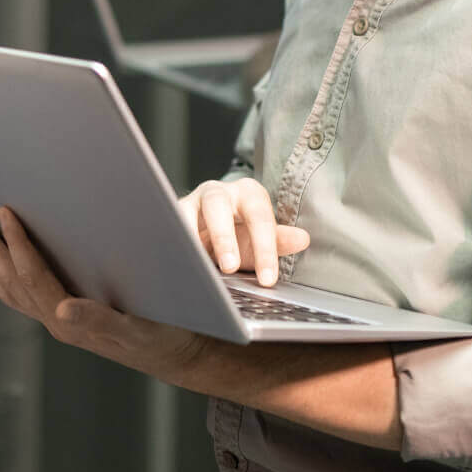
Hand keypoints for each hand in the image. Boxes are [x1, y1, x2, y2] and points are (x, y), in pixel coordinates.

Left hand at [0, 205, 208, 381]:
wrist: (175, 354)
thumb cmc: (162, 335)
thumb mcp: (137, 328)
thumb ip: (97, 319)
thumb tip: (62, 309)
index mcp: (69, 321)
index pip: (32, 274)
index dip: (16, 242)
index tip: (4, 211)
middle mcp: (55, 322)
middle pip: (10, 279)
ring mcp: (55, 321)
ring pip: (8, 289)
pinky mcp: (61, 319)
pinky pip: (18, 295)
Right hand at [176, 178, 308, 286]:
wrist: (213, 226)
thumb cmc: (241, 232)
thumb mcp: (261, 238)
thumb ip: (279, 240)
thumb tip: (303, 239)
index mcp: (248, 193)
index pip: (259, 217)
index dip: (264, 248)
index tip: (267, 279)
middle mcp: (219, 192)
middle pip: (218, 206)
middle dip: (223, 237)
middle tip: (230, 267)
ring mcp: (192, 201)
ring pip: (187, 212)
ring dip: (192, 238)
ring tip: (198, 264)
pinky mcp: (173, 214)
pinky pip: (169, 225)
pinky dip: (173, 242)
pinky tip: (179, 261)